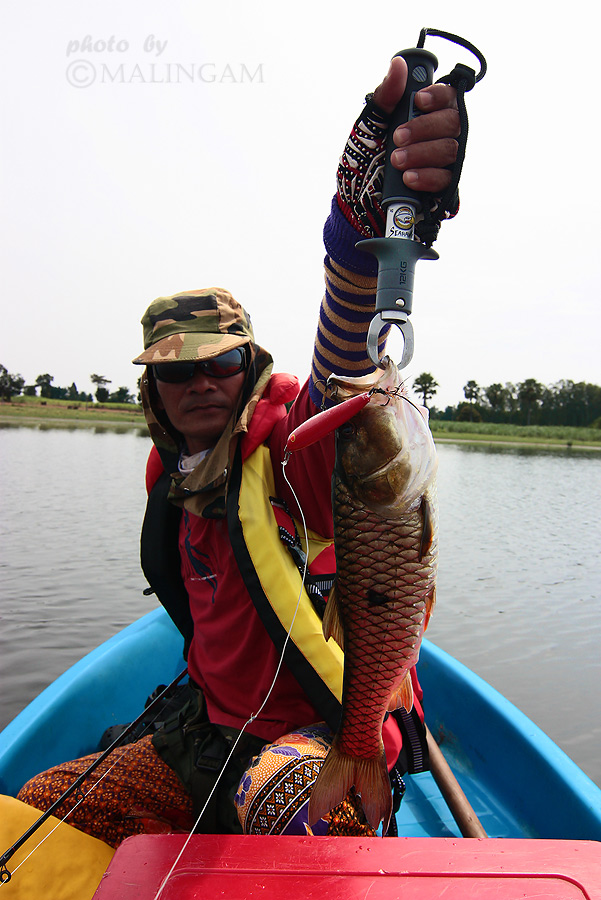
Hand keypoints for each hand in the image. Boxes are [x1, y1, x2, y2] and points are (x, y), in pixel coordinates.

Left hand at [335, 56, 458, 238]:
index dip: (439, 96)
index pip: (448, 96)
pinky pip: (446, 179)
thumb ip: (384, 97)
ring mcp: (443, 162)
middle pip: (453, 122)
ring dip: (422, 153)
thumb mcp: (368, 125)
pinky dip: (427, 177)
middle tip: (397, 137)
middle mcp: (440, 136)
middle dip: (424, 128)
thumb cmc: (364, 159)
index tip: (419, 101)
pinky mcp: (442, 188)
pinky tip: (409, 177)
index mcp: (426, 115)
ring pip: (450, 150)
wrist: (355, 201)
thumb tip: (397, 65)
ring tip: (396, 160)